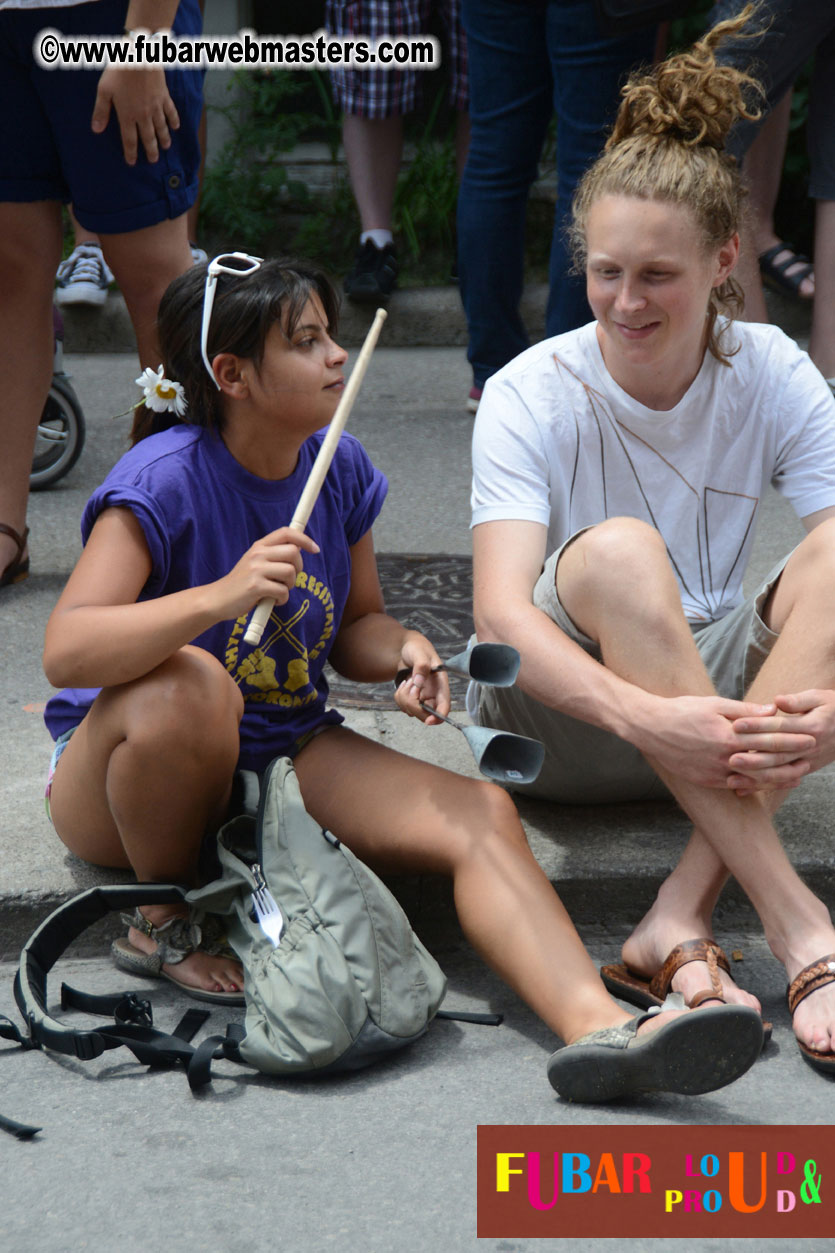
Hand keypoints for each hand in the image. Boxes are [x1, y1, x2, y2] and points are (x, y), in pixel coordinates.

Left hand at [91, 66, 179, 164]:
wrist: (139, 54)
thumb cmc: (118, 71)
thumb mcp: (104, 90)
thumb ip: (101, 111)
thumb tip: (96, 130)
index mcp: (127, 115)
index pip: (129, 139)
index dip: (131, 153)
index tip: (132, 162)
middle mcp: (143, 115)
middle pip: (148, 138)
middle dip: (151, 151)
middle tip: (153, 161)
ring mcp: (156, 107)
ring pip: (161, 128)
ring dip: (164, 139)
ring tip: (166, 148)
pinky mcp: (164, 97)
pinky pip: (171, 112)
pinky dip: (174, 121)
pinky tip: (175, 127)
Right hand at [208, 529, 319, 621]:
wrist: (218, 599)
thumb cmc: (242, 583)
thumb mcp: (255, 562)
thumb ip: (273, 555)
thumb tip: (299, 551)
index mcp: (259, 546)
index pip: (286, 533)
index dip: (304, 539)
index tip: (315, 549)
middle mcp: (257, 554)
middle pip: (293, 552)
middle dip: (298, 568)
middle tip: (289, 579)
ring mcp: (256, 569)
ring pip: (290, 572)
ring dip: (290, 585)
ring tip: (278, 591)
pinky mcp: (255, 587)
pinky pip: (283, 591)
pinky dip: (282, 599)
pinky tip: (273, 601)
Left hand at [393, 633, 449, 722]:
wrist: (405, 649)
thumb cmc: (417, 648)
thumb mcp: (420, 652)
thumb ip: (421, 665)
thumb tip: (419, 682)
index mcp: (441, 684)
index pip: (445, 705)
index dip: (439, 716)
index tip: (429, 721)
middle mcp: (434, 694)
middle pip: (426, 714)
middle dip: (413, 703)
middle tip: (410, 684)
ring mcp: (423, 698)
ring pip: (412, 711)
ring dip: (404, 697)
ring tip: (408, 680)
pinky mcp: (413, 700)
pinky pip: (403, 707)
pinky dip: (399, 697)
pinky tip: (403, 684)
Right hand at [637, 694, 813, 790]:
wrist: (650, 728)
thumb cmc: (682, 711)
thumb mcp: (714, 703)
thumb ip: (745, 710)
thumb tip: (772, 710)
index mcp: (728, 736)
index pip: (768, 739)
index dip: (791, 740)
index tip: (809, 738)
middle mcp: (723, 758)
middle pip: (765, 763)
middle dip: (790, 761)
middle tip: (809, 758)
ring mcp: (714, 772)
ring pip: (753, 779)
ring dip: (776, 778)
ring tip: (794, 776)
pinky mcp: (705, 781)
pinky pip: (735, 786)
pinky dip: (753, 786)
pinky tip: (765, 783)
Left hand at [728, 690, 834, 792]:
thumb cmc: (834, 708)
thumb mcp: (820, 698)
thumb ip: (798, 701)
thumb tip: (778, 700)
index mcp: (811, 727)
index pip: (780, 726)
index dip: (758, 725)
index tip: (736, 724)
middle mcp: (808, 747)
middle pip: (777, 753)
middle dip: (753, 757)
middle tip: (730, 758)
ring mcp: (807, 761)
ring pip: (778, 772)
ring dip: (755, 777)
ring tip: (732, 780)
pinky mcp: (804, 770)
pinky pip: (782, 781)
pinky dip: (762, 786)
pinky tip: (743, 790)